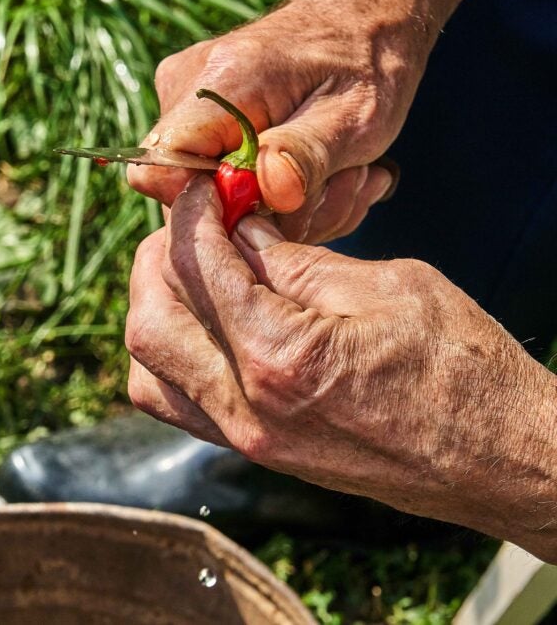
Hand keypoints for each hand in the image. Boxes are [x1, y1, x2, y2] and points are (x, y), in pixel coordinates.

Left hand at [125, 175, 556, 559]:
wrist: (503, 461)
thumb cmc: (467, 372)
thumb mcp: (388, 287)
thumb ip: (297, 261)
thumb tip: (240, 233)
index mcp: (280, 357)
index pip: (198, 268)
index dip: (193, 215)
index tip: (204, 189)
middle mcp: (247, 409)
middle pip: (149, 323)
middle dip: (160, 261)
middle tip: (194, 227)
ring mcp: (247, 440)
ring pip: (149, 373)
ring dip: (158, 312)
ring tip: (195, 273)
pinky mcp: (257, 453)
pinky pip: (180, 404)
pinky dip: (174, 356)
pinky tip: (208, 322)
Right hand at [129, 0, 414, 242]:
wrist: (362, 17)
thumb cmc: (366, 62)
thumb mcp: (358, 113)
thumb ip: (308, 154)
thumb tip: (272, 192)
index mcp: (221, 82)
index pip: (163, 168)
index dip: (215, 206)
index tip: (275, 203)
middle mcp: (186, 87)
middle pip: (189, 192)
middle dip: (264, 212)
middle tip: (334, 188)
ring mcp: (184, 100)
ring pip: (207, 194)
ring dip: (279, 205)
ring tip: (336, 175)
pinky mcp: (195, 117)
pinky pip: (216, 181)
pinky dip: (272, 192)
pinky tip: (314, 172)